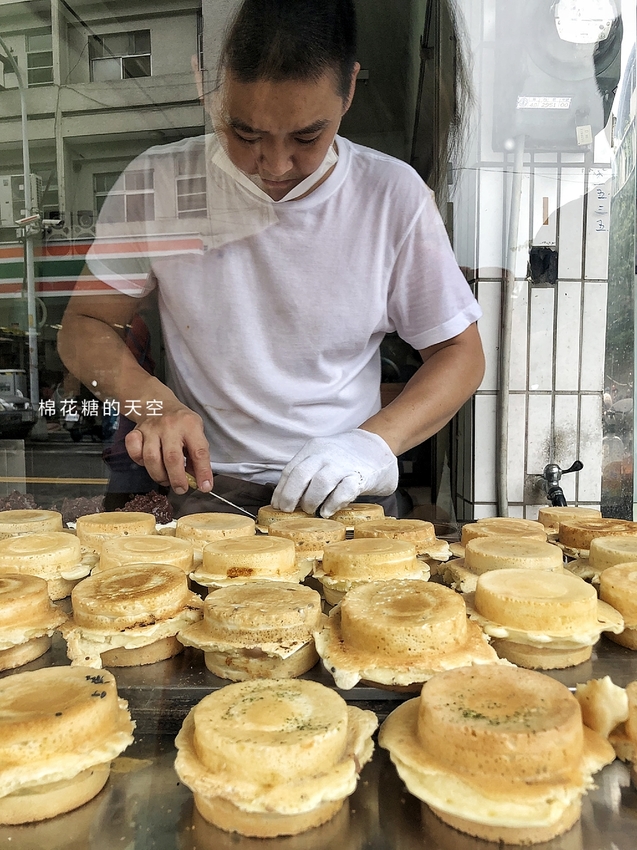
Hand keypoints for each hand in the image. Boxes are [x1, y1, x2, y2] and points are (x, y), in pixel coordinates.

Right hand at [124, 403, 211, 494]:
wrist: (158, 403)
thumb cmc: (181, 423)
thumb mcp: (196, 433)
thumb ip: (197, 456)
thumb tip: (197, 481)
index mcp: (190, 425)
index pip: (198, 452)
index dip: (203, 472)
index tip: (205, 487)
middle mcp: (170, 426)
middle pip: (172, 458)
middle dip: (177, 479)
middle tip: (181, 489)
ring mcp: (151, 428)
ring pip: (151, 458)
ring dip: (159, 475)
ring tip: (166, 480)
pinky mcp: (136, 432)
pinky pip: (134, 451)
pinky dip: (139, 461)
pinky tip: (148, 463)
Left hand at [271, 429, 397, 516]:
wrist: (378, 446)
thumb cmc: (344, 458)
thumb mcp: (322, 456)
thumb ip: (308, 472)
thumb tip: (287, 498)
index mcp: (313, 449)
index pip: (290, 470)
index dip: (281, 491)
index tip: (277, 506)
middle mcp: (326, 454)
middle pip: (300, 475)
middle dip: (290, 497)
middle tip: (289, 512)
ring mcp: (343, 464)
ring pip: (320, 483)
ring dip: (311, 501)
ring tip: (311, 511)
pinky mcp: (361, 476)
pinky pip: (344, 491)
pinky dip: (332, 504)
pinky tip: (327, 511)